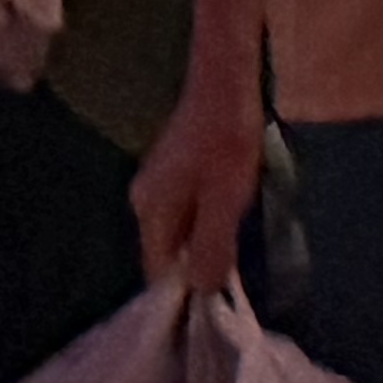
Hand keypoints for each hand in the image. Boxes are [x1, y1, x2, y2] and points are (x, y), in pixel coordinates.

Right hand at [128, 68, 264, 298]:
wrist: (227, 80)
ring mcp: (160, 182)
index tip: (214, 303)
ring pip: (181, 230)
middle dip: (197, 264)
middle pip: (168, 252)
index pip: (158, 271)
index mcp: (150, 211)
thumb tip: (200, 291)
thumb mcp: (225, 200)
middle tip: (232, 273)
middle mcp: (146, 200)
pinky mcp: (177, 169)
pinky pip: (189, 209)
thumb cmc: (226, 141)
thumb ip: (211, 248)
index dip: (184, 291)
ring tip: (236, 244)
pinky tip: (232, 213)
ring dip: (206, 241)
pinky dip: (208, 218)